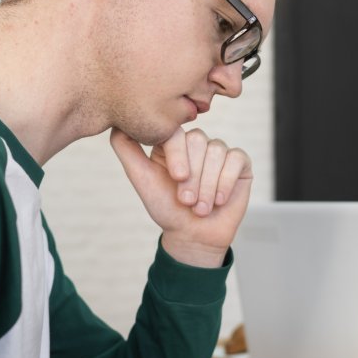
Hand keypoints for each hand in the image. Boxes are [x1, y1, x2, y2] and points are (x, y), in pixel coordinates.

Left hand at [110, 127, 251, 267]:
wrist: (193, 235)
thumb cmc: (167, 209)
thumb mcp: (141, 178)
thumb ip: (127, 149)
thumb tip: (117, 121)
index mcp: (173, 143)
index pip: (176, 132)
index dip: (178, 155)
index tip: (177, 179)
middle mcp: (197, 143)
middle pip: (199, 141)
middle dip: (194, 177)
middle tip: (187, 201)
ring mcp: (219, 151)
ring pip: (218, 151)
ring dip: (208, 185)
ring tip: (201, 208)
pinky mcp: (240, 162)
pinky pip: (236, 160)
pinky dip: (226, 182)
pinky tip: (219, 200)